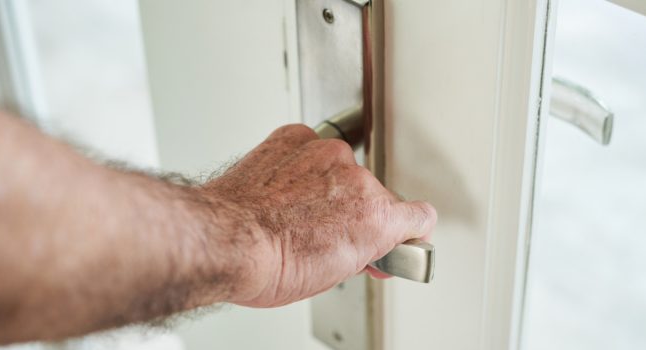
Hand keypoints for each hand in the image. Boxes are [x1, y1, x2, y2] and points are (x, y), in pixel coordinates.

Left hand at [201, 124, 435, 307]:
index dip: (407, 230)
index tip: (396, 235)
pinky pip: (309, 148)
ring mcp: (326, 153)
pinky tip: (282, 188)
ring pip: (340, 169)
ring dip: (326, 185)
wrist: (225, 240)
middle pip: (374, 195)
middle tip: (326, 232)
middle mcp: (359, 179)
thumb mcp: (332, 275)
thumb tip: (369, 250)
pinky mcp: (296, 137)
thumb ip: (363, 253)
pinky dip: (300, 164)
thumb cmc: (271, 264)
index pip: (420, 216)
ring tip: (295, 211)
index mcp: (377, 217)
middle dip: (355, 212)